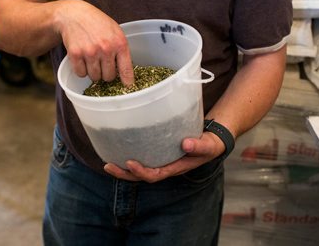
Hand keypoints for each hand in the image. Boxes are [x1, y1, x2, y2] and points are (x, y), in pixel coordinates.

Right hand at [56, 0, 133, 85]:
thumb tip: (125, 74)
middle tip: (102, 63)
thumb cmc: (97, 23)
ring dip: (93, 72)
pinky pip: (81, 73)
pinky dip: (81, 69)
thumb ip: (121, 50)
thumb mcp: (116, 32)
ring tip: (92, 59)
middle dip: (106, 73)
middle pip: (109, 77)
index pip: (126, 70)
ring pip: (94, 77)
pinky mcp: (75, 54)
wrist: (74, 15)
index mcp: (119, 43)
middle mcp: (106, 49)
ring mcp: (90, 52)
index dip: (127, 81)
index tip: (127, 87)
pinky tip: (83, 58)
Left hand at [103, 131, 225, 182]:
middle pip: (141, 176)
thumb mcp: (208, 146)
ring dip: (122, 168)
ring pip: (139, 170)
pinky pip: (142, 158)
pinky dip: (129, 156)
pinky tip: (117, 149)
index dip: (141, 172)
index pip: (155, 175)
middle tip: (108, 166)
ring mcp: (161, 162)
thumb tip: (185, 144)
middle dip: (124, 174)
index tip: (129, 163)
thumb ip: (199, 146)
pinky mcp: (158, 153)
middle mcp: (165, 167)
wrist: (211, 142)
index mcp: (175, 168)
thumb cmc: (209, 145)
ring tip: (107, 163)